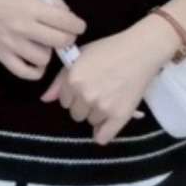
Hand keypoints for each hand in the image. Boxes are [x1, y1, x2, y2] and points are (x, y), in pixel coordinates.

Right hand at [0, 0, 86, 80]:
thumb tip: (67, 16)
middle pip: (59, 41)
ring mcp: (11, 44)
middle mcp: (22, 27)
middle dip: (68, 38)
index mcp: (31, 7)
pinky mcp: (0, 55)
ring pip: (43, 59)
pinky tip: (37, 60)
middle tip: (65, 33)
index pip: (65, 22)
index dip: (78, 25)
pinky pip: (24, 72)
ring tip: (45, 43)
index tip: (78, 25)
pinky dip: (35, 70)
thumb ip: (50, 0)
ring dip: (49, 52)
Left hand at [40, 27, 167, 145]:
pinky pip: (103, 137)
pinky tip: (107, 124)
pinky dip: (103, 133)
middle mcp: (85, 95)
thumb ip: (60, 79)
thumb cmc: (109, 49)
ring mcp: (102, 107)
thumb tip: (44, 99)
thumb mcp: (80, 56)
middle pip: (76, 114)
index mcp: (72, 79)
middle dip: (84, 105)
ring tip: (109, 98)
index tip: (85, 86)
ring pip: (90, 122)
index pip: (63, 101)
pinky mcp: (119, 115)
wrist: (140, 51)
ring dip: (96, 114)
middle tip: (99, 91)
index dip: (73, 93)